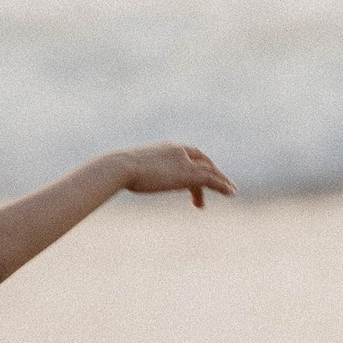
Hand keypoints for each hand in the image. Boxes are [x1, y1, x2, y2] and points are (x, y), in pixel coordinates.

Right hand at [116, 144, 236, 207]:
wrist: (119, 167)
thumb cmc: (115, 171)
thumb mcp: (124, 172)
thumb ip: (127, 174)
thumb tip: (111, 180)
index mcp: (165, 149)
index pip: (188, 153)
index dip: (196, 163)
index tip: (198, 177)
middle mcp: (178, 152)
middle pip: (202, 161)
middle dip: (212, 173)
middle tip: (218, 186)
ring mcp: (184, 162)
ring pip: (210, 171)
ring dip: (220, 182)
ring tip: (230, 192)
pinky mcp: (189, 174)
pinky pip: (212, 179)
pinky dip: (223, 185)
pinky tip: (231, 193)